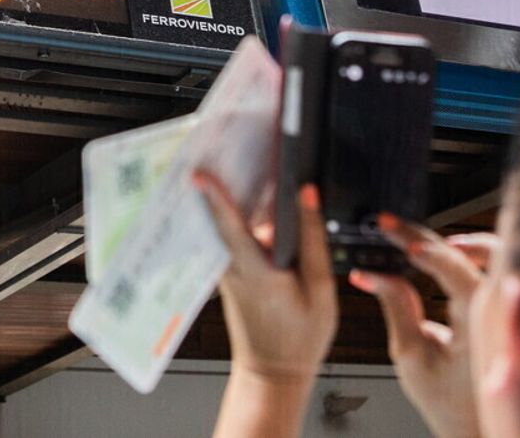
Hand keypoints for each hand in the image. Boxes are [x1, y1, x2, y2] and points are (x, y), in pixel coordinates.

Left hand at [194, 175, 337, 381]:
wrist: (273, 373)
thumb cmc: (300, 338)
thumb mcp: (320, 289)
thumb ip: (312, 240)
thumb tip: (307, 195)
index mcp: (255, 272)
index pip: (230, 227)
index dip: (215, 198)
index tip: (199, 173)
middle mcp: (233, 269)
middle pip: (222, 218)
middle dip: (220, 181)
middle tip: (222, 145)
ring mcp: (227, 271)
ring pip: (226, 226)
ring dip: (228, 195)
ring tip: (236, 159)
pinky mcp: (229, 272)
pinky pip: (230, 236)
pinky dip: (235, 215)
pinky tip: (250, 196)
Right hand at [350, 218, 496, 437]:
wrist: (477, 429)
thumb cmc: (450, 403)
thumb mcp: (412, 357)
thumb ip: (396, 307)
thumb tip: (371, 274)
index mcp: (480, 322)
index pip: (454, 268)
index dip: (423, 247)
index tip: (394, 235)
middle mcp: (503, 309)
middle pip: (476, 249)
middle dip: (429, 234)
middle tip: (391, 226)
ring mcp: (511, 309)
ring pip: (497, 252)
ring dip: (460, 241)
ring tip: (419, 242)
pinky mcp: (508, 310)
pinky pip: (498, 268)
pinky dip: (474, 255)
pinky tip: (448, 257)